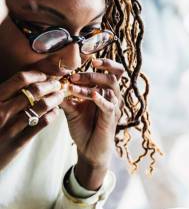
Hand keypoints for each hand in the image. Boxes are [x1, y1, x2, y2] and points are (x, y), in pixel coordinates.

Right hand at [0, 71, 64, 169]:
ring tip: (59, 96)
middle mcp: (2, 112)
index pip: (19, 80)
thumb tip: (17, 84)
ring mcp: (11, 127)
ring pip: (42, 107)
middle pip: (34, 92)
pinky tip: (55, 111)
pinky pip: (42, 124)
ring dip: (55, 99)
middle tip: (57, 84)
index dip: (36, 75)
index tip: (44, 75)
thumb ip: (0, 96)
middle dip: (50, 85)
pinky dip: (52, 115)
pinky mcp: (19, 141)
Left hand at [63, 58, 123, 189]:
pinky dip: (100, 99)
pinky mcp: (111, 119)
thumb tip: (54, 81)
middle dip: (95, 71)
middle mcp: (112, 97)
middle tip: (76, 73)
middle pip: (114, 75)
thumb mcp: (71, 109)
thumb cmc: (83, 129)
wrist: (89, 150)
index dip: (105, 63)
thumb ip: (66, 95)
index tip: (88, 58)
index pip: (112, 71)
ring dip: (93, 81)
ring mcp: (113, 108)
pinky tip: (91, 95)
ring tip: (76, 82)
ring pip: (111, 87)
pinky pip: (109, 105)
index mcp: (104, 92)